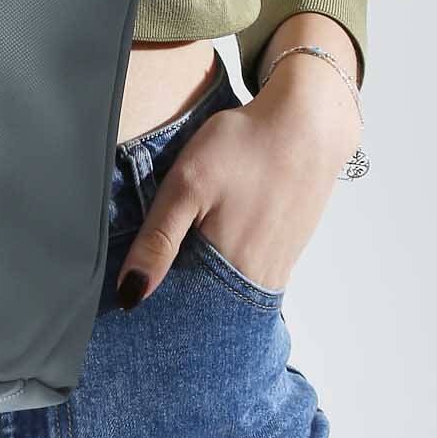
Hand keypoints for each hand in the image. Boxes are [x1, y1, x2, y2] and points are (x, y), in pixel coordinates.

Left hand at [115, 53, 360, 308]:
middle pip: (206, 309)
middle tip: (155, 270)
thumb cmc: (245, 147)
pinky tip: (212, 243)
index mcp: (229, 270)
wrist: (307, 123)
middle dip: (177, 299)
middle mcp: (257, 281)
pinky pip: (246, 277)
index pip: (181, 314)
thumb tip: (129, 296)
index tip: (132, 293)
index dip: (154, 306)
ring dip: (201, 285)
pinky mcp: (286, 253)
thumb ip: (157, 242)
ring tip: (181, 256)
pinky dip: (224, 270)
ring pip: (226, 294)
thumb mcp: (186, 185)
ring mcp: (277, 269)